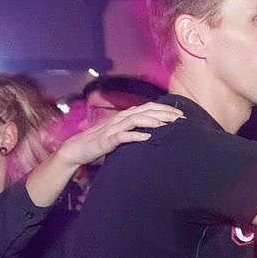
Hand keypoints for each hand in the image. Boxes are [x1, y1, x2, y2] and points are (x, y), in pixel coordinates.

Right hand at [56, 102, 183, 167]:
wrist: (76, 150)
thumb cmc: (99, 142)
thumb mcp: (119, 133)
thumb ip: (133, 129)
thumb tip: (153, 130)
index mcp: (124, 116)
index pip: (147, 107)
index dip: (164, 109)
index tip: (180, 114)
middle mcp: (119, 119)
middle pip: (144, 111)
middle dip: (163, 113)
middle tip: (180, 118)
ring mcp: (112, 129)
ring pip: (134, 120)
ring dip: (151, 121)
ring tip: (166, 124)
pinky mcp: (106, 140)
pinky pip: (122, 137)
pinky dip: (135, 136)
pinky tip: (147, 137)